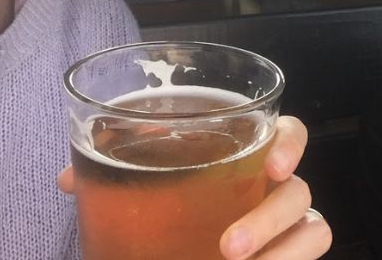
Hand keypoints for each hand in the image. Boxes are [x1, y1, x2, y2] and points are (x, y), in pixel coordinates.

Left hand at [57, 115, 331, 259]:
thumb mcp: (139, 188)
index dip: (290, 143)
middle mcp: (272, 187)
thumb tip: (69, 180)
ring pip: (311, 229)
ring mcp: (285, 226)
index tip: (271, 166)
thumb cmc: (165, 208)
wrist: (164, 247)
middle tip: (228, 247)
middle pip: (297, 189)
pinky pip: (309, 253)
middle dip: (268, 218)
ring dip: (280, 251)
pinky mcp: (289, 253)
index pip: (286, 133)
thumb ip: (112, 174)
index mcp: (244, 155)